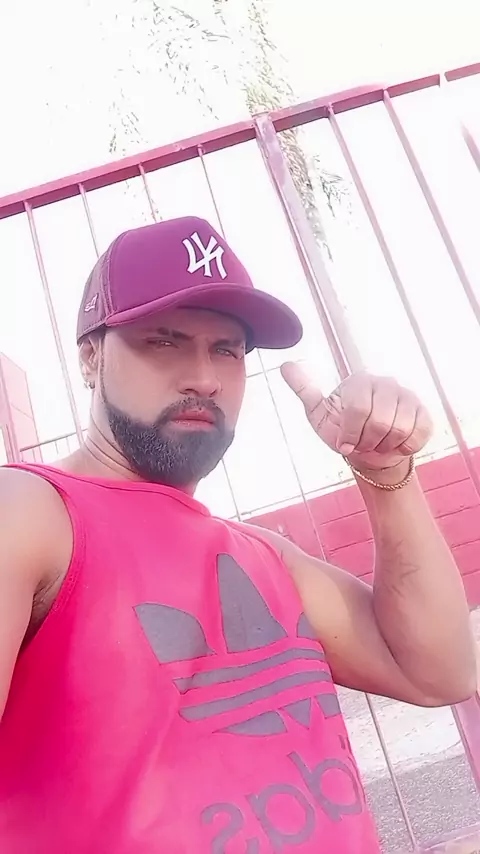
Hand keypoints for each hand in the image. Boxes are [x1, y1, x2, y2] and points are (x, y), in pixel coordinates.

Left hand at [281, 364, 432, 472]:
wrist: (369, 451)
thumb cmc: (342, 431)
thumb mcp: (319, 414)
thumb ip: (305, 390)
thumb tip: (285, 365)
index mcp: (359, 381)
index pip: (358, 408)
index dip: (350, 433)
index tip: (344, 444)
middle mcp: (386, 383)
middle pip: (380, 421)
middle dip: (367, 442)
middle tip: (361, 444)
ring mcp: (407, 397)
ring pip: (399, 430)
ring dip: (384, 446)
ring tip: (376, 444)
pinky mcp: (424, 413)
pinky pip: (418, 434)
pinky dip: (404, 448)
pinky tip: (394, 445)